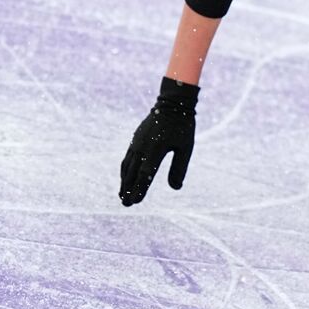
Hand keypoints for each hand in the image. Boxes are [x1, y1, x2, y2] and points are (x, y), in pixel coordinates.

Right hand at [119, 76, 198, 205]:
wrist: (172, 103)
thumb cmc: (182, 126)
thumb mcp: (185, 148)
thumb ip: (179, 168)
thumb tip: (176, 188)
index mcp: (155, 150)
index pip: (144, 175)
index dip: (139, 189)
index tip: (135, 202)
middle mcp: (142, 147)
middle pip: (131, 173)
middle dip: (128, 189)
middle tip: (126, 204)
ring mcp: (136, 142)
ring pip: (126, 166)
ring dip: (124, 181)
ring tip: (123, 194)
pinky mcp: (135, 139)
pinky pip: (127, 157)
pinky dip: (125, 170)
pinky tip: (125, 176)